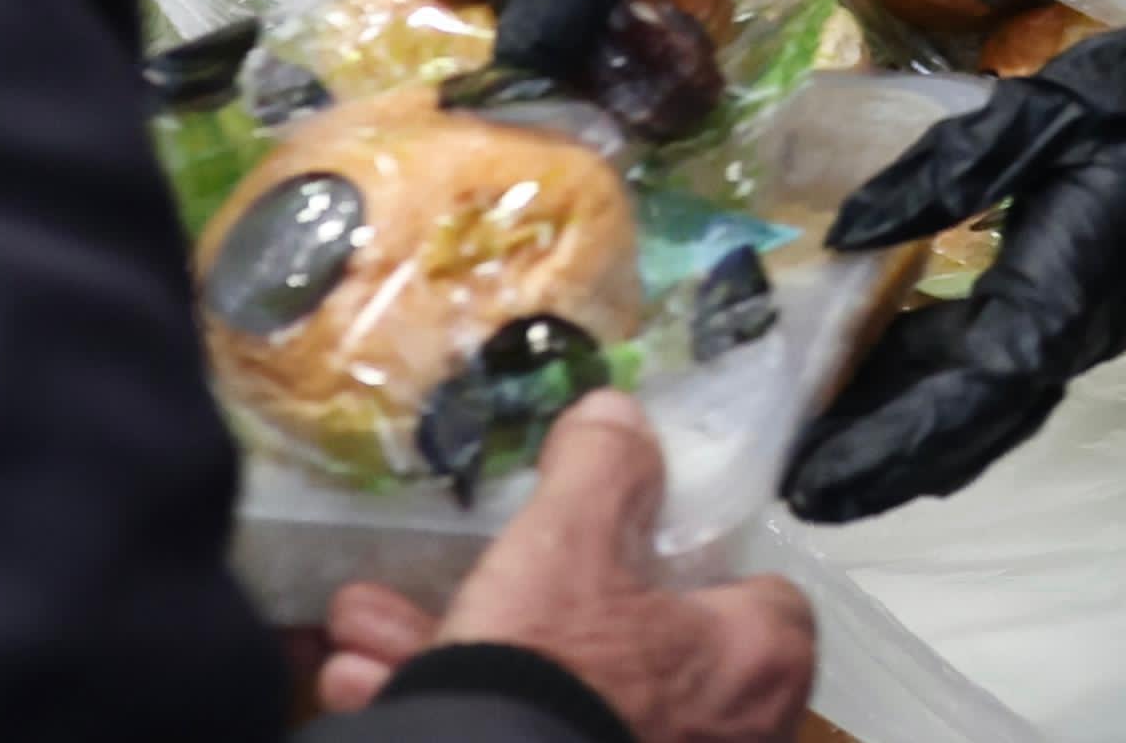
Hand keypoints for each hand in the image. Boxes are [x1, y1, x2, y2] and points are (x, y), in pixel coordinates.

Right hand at [318, 394, 812, 741]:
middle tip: (463, 582)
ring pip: (555, 697)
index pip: (762, 596)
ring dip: (457, 655)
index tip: (627, 538)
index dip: (693, 560)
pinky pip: (521, 737)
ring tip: (369, 631)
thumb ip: (605, 466)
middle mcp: (728, 735)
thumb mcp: (571, 539)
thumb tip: (618, 414)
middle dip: (521, 606)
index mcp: (756, 662)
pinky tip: (363, 684)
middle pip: (627, 645)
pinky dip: (458, 715)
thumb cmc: (557, 670)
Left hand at [782, 0, 1125, 521]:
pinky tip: (841, 390)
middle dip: (874, 467)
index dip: (894, 443)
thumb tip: (844, 231)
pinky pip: (965, 377)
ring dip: (882, 440)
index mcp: (1059, 299)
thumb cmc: (1120, 121)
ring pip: (957, 414)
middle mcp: (1054, 345)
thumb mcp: (1026, 122)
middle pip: (957, 431)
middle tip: (787, 492)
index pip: (972, 396)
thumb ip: (939, 175)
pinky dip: (903, 394)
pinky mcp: (1036, 327)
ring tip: (797, 454)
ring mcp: (1047, 344)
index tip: (821, 474)